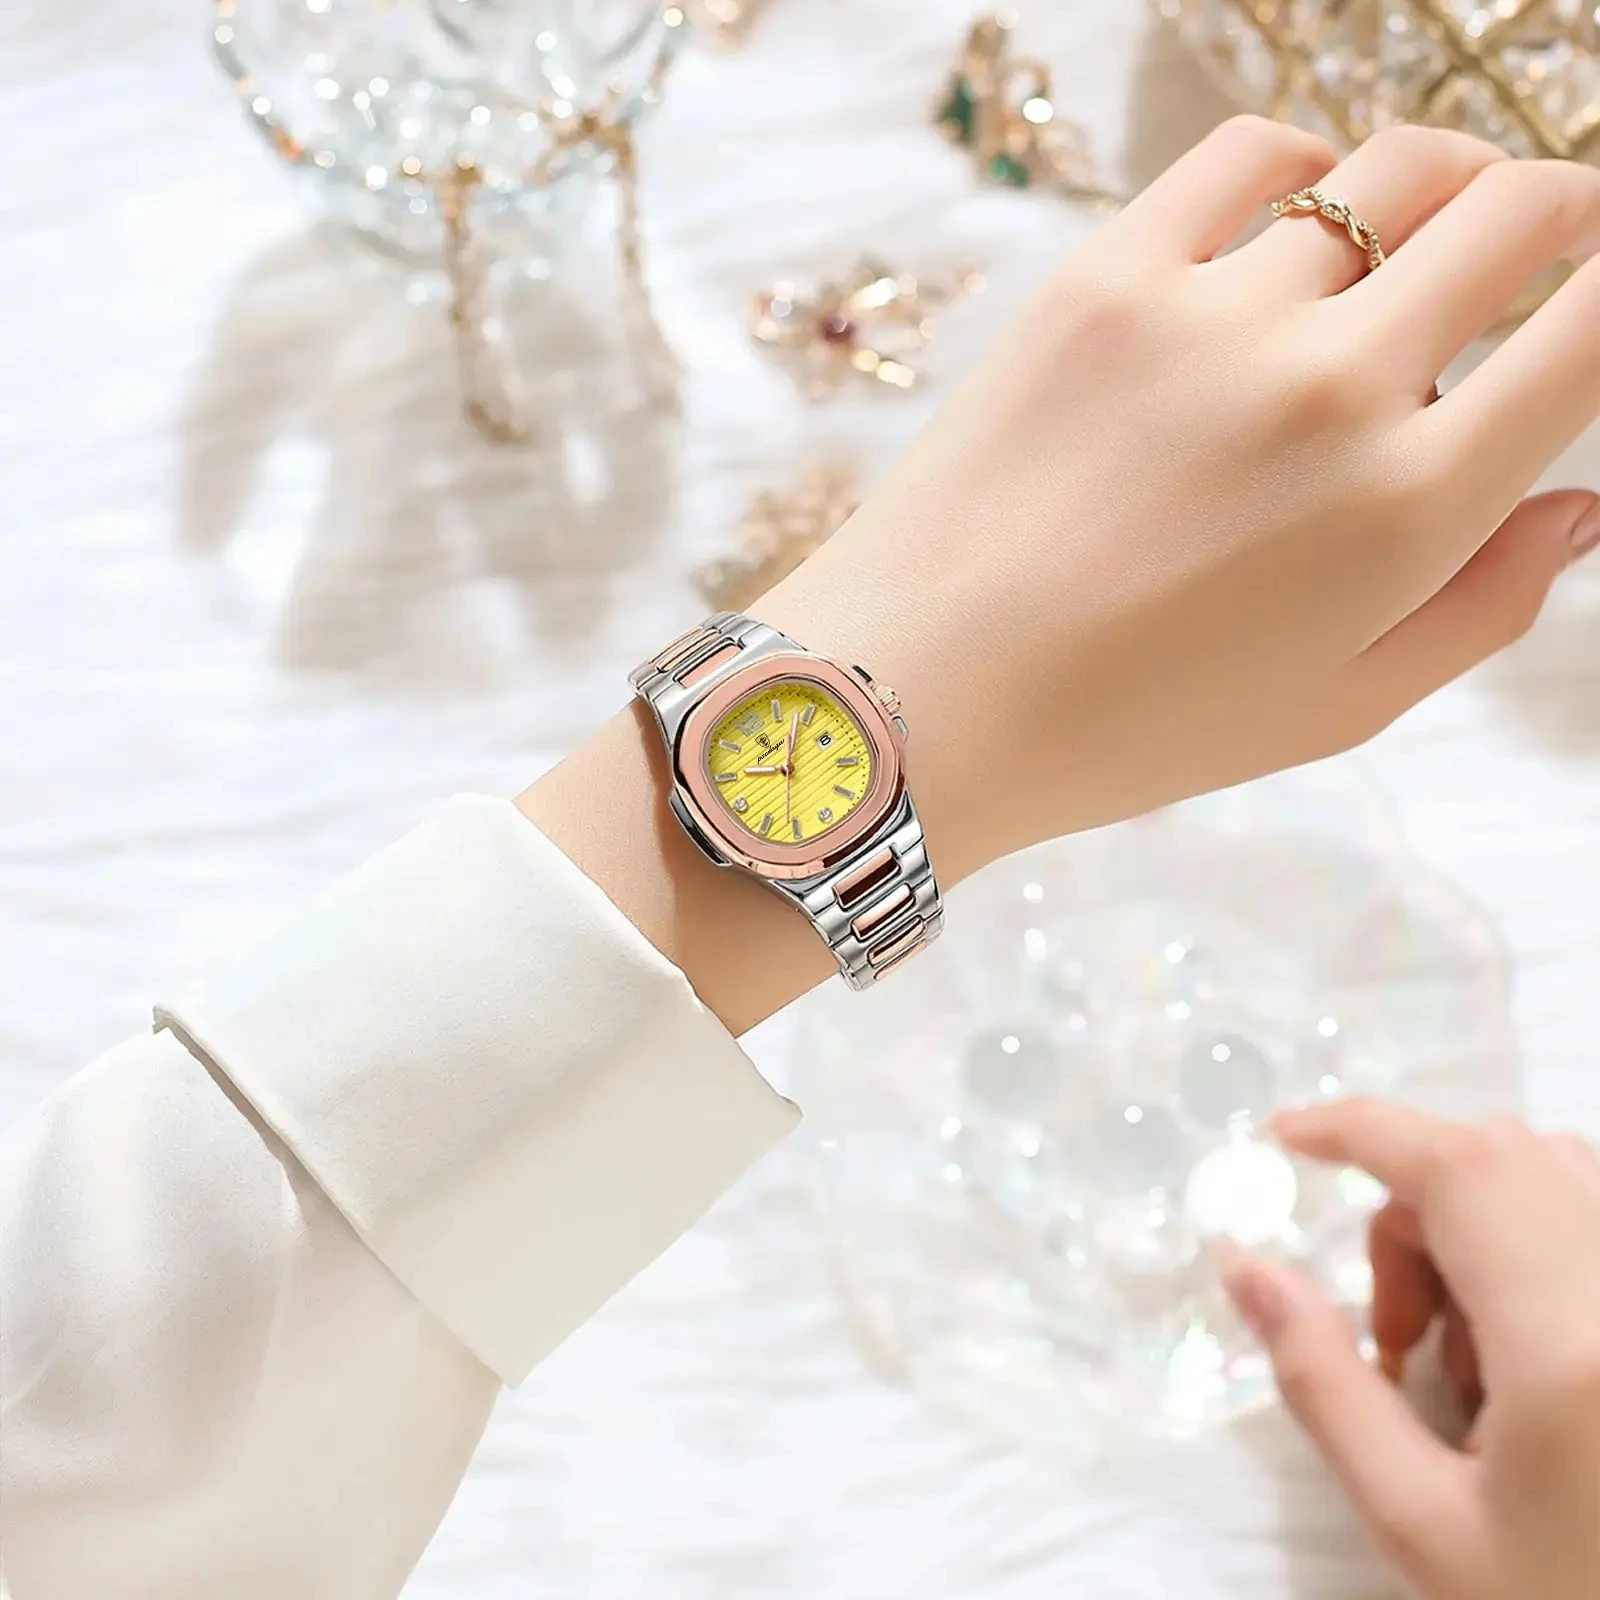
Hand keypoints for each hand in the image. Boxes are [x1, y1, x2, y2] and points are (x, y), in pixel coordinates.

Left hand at [758, 118, 1599, 882]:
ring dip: (1442, 188)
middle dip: (1559, 217)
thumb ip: (1480, 604)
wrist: (919, 697)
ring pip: (1393, 170)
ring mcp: (1211, 314)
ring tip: (1426, 229)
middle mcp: (1327, 388)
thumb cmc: (1125, 730)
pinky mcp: (1105, 275)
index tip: (1592, 307)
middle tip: (1543, 244)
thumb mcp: (1333, 711)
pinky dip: (1307, 166)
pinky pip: (1251, 158)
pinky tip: (1304, 210)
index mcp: (1405, 511)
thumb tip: (1577, 504)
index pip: (1589, 336)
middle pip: (1516, 214)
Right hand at [1221, 1100, 1599, 1599]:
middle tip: (1397, 1343)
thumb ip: (1323, 1383)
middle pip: (1497, 1163)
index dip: (1358, 1126)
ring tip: (1471, 1374)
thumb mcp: (1422, 1524)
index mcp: (1571, 1341)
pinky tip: (1534, 1369)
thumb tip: (1245, 1265)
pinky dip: (1537, 1255)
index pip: (1456, 1163)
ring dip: (1476, 1235)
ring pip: (1555, 1183)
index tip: (1282, 1140)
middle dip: (1411, 1217)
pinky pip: (1595, 1226)